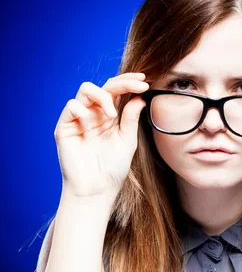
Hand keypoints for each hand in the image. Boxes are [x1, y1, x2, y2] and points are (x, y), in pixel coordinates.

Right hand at [54, 72, 148, 199]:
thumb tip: (139, 96)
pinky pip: (72, 106)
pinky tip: (90, 127)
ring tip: (112, 116)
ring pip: (86, 89)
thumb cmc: (113, 169)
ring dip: (102, 96)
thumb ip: (131, 118)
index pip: (118, 91)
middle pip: (104, 86)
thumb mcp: (127, 141)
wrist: (97, 189)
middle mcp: (95, 114)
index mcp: (110, 116)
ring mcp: (79, 119)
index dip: (130, 83)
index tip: (145, 81)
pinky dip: (83, 111)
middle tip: (138, 85)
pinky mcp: (65, 126)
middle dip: (122, 82)